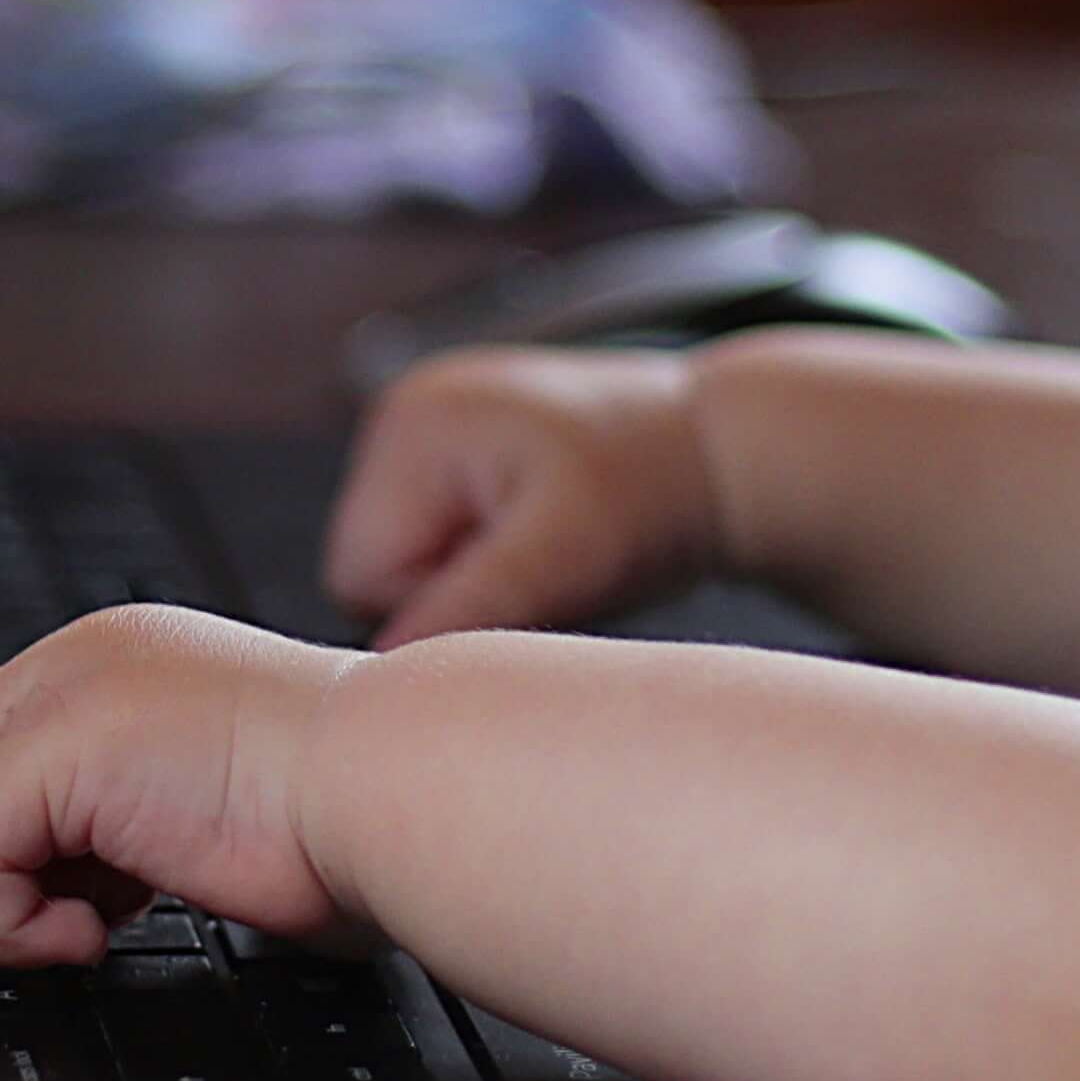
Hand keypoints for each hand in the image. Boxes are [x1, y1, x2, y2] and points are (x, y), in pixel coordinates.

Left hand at [0, 605, 371, 993]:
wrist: (402, 789)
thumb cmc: (348, 821)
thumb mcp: (198, 824)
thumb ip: (120, 841)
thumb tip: (64, 906)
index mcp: (115, 672)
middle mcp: (80, 663)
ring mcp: (67, 691)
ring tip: (47, 946)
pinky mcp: (63, 741)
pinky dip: (2, 916)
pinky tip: (88, 935)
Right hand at [321, 345, 724, 644]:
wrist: (720, 452)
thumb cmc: (654, 492)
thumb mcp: (568, 556)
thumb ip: (473, 605)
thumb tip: (387, 665)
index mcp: (413, 423)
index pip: (360, 574)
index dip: (441, 604)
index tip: (529, 583)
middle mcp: (404, 415)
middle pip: (372, 571)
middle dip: (454, 590)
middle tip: (545, 568)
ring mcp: (426, 432)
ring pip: (404, 566)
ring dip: (473, 579)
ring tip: (551, 550)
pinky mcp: (454, 455)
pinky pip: (435, 543)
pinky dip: (485, 559)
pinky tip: (543, 538)